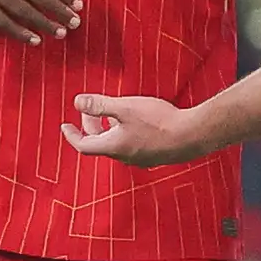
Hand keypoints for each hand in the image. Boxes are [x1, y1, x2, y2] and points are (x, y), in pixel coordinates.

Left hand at [61, 93, 210, 165]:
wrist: (194, 135)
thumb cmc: (160, 122)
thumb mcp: (125, 108)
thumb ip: (99, 105)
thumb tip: (77, 102)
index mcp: (114, 146)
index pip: (83, 145)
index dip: (72, 134)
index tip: (66, 126)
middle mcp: (125, 157)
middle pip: (100, 144)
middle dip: (92, 127)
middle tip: (92, 111)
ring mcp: (141, 158)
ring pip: (117, 145)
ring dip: (110, 130)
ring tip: (115, 115)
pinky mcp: (155, 156)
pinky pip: (132, 146)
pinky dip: (125, 134)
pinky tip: (137, 122)